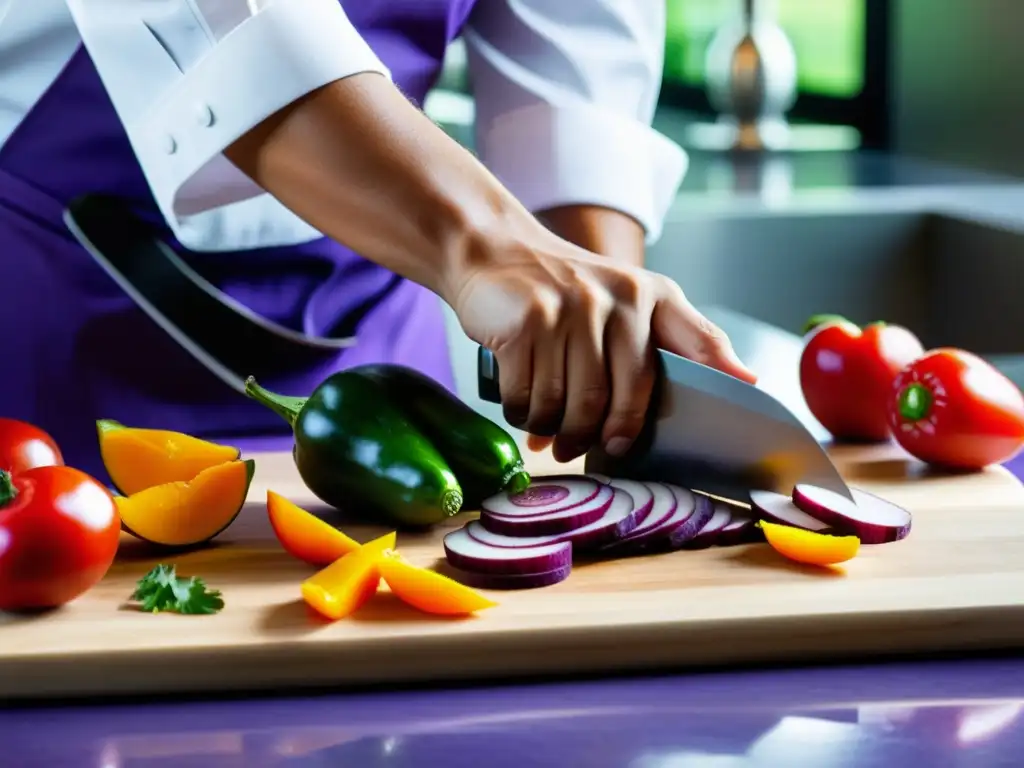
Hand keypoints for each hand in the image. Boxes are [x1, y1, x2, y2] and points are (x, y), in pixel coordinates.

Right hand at [450, 223, 756, 462]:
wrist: (495, 251)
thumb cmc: (567, 290)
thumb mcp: (631, 300)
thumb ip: (688, 338)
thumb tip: (747, 382)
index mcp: (653, 296)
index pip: (697, 347)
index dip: (711, 387)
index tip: (709, 431)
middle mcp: (618, 299)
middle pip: (613, 399)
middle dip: (593, 436)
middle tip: (577, 450)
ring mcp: (569, 309)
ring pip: (567, 405)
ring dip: (552, 430)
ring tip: (545, 430)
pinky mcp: (526, 322)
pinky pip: (527, 395)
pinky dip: (521, 414)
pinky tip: (521, 407)